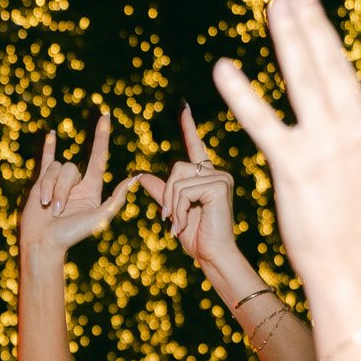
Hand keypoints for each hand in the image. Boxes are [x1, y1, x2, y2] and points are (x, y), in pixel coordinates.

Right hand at [18, 111, 138, 256]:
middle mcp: (76, 183)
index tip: (105, 116)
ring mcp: (58, 182)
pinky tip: (51, 135)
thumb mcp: (98, 218)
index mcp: (92, 189)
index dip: (102, 136)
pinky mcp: (42, 183)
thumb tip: (134, 179)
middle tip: (57, 211)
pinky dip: (48, 148)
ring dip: (49, 189)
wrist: (43, 243)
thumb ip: (116, 199)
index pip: (98, 157)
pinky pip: (46, 161)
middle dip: (61, 188)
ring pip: (55, 169)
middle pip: (70, 168)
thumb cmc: (71, 235)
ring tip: (47, 208)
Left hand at [134, 103, 242, 266]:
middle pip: (176, 167)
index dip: (187, 125)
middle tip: (170, 219)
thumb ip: (159, 192)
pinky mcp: (219, 186)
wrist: (212, 255)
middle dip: (167, 194)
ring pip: (178, 179)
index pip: (194, 146)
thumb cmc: (196, 237)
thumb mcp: (173, 211)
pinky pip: (184, 189)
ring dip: (172, 205)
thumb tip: (140, 175)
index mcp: (206, 175)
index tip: (182, 105)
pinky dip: (178, 208)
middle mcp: (216, 172)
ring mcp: (220, 177)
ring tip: (178, 224)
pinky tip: (185, 222)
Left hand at [210, 0, 360, 296]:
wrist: (359, 270)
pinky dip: (242, 93)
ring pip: (303, 76)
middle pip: (334, 58)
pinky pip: (263, 121)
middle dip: (315, 21)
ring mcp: (327, 142)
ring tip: (278, 5)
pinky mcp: (294, 165)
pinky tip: (224, 69)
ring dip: (289, 36)